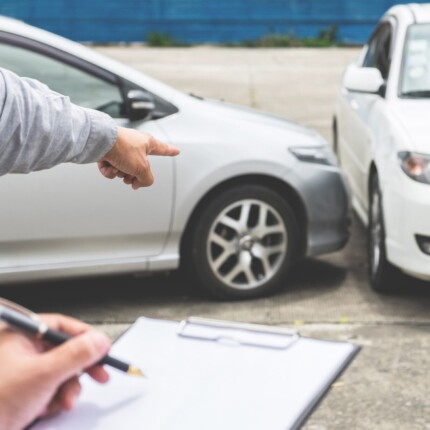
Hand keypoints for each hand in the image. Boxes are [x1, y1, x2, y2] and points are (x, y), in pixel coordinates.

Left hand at [0, 314, 110, 429]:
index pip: (62, 326)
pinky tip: (46, 407)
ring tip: (63, 401)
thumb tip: (100, 340)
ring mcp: (24, 369)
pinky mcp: (26, 388)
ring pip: (62, 371)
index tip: (103, 349)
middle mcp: (22, 348)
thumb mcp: (43, 375)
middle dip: (80, 369)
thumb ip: (76, 354)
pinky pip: (53, 386)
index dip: (86, 337)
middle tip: (99, 375)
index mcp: (21, 334)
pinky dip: (55, 398)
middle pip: (65, 350)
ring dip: (68, 388)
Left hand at [97, 127, 179, 188]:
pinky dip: (109, 170)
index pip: (163, 149)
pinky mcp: (107, 152)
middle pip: (139, 167)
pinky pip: (111, 168)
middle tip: (130, 178)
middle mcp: (134, 145)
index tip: (176, 151)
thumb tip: (139, 182)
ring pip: (124, 169)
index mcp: (147, 143)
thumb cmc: (122, 147)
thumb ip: (147, 179)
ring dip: (120, 173)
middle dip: (133, 175)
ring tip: (117, 169)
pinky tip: (108, 167)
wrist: (99, 142)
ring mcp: (120, 148)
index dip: (170, 151)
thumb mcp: (142, 168)